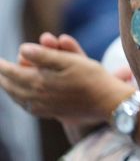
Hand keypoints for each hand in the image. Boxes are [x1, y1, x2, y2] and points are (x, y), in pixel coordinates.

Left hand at [0, 40, 133, 123]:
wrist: (106, 102)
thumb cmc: (91, 78)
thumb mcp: (70, 60)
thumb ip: (44, 55)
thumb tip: (22, 49)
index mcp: (38, 82)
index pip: (12, 72)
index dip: (2, 66)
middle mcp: (36, 96)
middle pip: (12, 86)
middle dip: (4, 77)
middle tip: (0, 68)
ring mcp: (42, 107)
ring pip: (18, 97)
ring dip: (10, 88)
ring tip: (5, 81)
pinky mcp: (50, 113)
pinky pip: (28, 106)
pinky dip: (21, 99)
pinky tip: (22, 97)